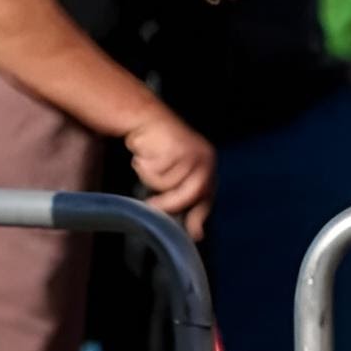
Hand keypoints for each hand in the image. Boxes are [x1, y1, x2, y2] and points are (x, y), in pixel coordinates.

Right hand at [126, 109, 216, 239]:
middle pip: (190, 194)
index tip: (194, 234)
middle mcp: (204, 158)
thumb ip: (186, 196)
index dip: (199, 215)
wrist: (143, 116)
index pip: (206, 196)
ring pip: (168, 185)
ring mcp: (190, 153)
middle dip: (168, 203)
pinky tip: (144, 153)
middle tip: (151, 204)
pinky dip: (143, 167)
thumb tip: (197, 232)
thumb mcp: (177, 172)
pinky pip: (154, 173)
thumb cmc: (157, 146)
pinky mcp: (173, 148)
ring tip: (147, 162)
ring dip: (150, 178)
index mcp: (208, 164)